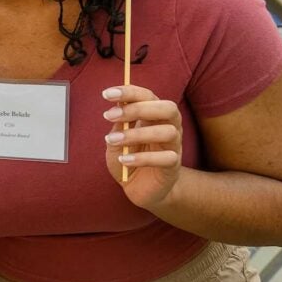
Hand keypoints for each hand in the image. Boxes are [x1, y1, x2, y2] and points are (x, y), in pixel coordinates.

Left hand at [103, 85, 183, 204]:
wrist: (138, 188)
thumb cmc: (127, 159)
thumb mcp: (117, 139)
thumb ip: (118, 123)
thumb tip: (117, 104)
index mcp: (155, 116)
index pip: (149, 96)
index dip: (130, 92)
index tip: (106, 94)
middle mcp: (169, 127)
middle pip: (168, 108)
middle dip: (138, 108)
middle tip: (109, 115)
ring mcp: (174, 146)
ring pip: (168, 132)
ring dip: (136, 134)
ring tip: (112, 140)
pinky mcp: (173, 166)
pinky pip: (166, 158)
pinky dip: (142, 158)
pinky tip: (124, 160)